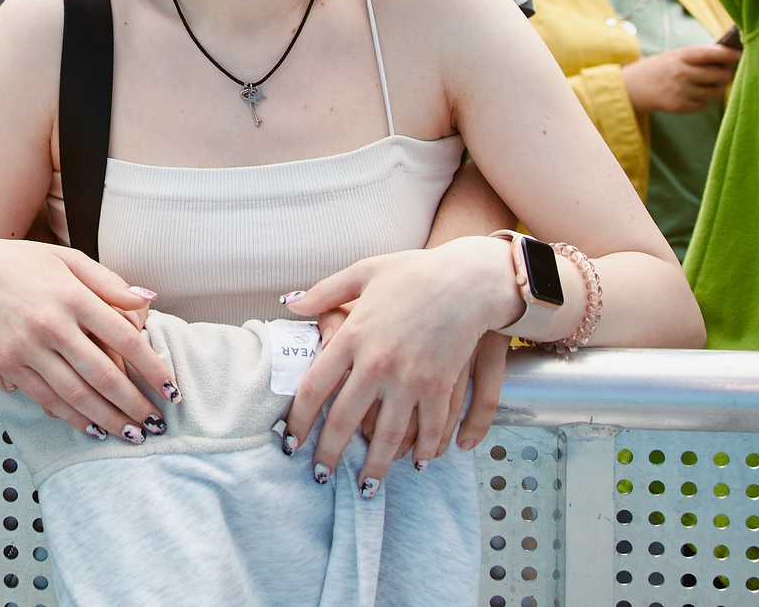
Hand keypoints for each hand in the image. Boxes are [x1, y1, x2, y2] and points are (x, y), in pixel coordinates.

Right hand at [0, 235, 173, 440]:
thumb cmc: (20, 263)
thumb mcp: (68, 259)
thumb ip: (109, 281)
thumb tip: (148, 299)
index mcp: (73, 295)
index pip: (125, 338)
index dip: (152, 368)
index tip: (170, 389)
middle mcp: (52, 324)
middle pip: (104, 375)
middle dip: (135, 404)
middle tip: (157, 423)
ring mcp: (28, 348)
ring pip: (77, 395)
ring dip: (109, 419)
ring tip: (132, 434)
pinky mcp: (8, 365)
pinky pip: (47, 399)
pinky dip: (73, 418)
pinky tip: (93, 427)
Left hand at [281, 238, 519, 479]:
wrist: (468, 278)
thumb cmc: (415, 272)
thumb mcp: (365, 272)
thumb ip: (326, 292)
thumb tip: (291, 303)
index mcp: (353, 334)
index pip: (315, 387)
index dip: (300, 420)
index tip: (291, 442)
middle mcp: (377, 362)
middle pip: (345, 419)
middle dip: (329, 453)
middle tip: (319, 476)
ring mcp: (411, 378)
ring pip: (386, 434)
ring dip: (374, 466)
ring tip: (364, 487)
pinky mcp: (440, 386)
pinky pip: (428, 428)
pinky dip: (421, 450)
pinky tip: (414, 463)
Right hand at [621, 44, 737, 114]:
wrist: (630, 87)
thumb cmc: (657, 69)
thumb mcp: (674, 57)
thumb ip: (697, 58)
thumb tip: (726, 60)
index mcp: (681, 56)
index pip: (711, 53)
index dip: (728, 54)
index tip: (740, 55)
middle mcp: (681, 73)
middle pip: (719, 76)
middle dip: (726, 75)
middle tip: (726, 74)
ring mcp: (681, 91)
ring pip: (714, 92)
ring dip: (715, 89)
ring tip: (705, 85)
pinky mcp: (679, 106)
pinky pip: (702, 105)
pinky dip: (701, 101)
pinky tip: (690, 95)